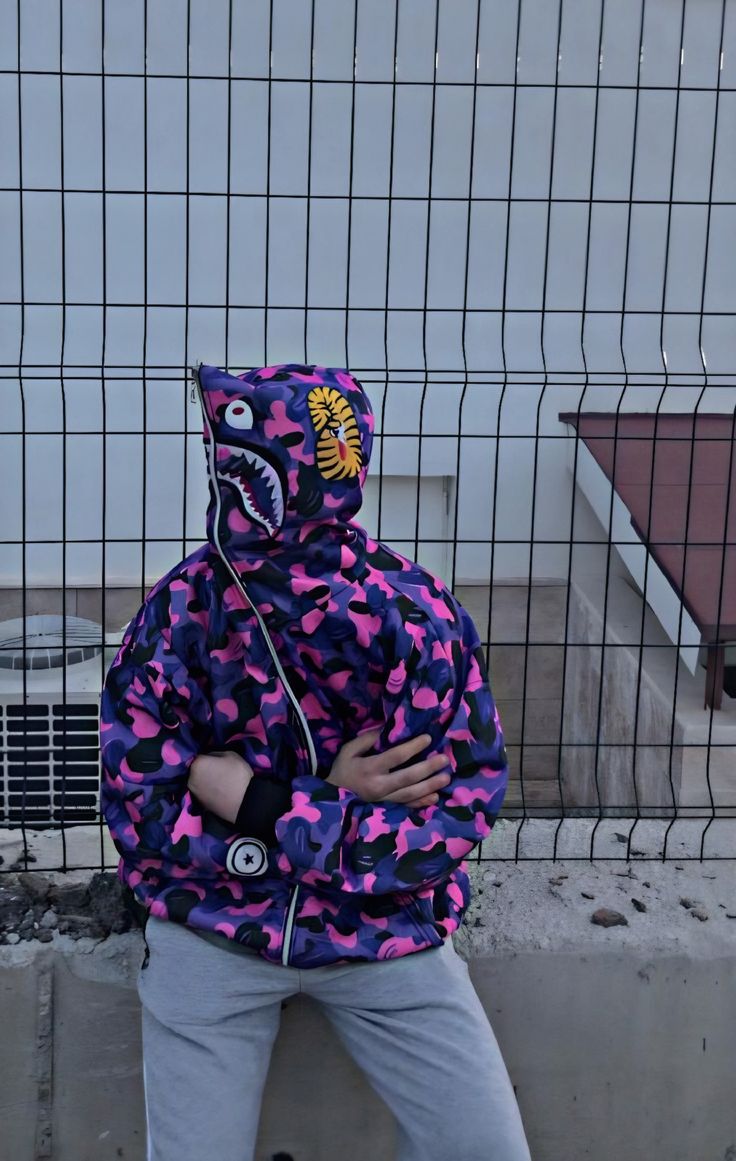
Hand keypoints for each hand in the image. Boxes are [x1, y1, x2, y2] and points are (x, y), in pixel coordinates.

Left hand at [188, 750, 254, 824]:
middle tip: (219, 772)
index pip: (201, 756)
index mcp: (197, 764)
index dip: (210, 758)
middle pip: (197, 769)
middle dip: (205, 769)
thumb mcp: (231, 754)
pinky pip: (202, 792)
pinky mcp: (199, 803)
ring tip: (219, 783)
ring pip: (198, 781)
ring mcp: (194, 792)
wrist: (244, 802)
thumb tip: (210, 757)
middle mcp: (190, 778)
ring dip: (205, 780)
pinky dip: (207, 791)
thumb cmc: (238, 775)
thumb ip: (216, 753)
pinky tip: (218, 792)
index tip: (219, 761)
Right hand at [327, 730, 450, 807]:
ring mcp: (383, 799)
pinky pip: (406, 806)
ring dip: (429, 786)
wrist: (331, 797)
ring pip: (410, 794)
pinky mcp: (386, 807)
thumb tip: (387, 729)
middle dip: (428, 769)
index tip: (428, 739)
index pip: (396, 757)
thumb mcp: (348, 751)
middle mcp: (378, 785)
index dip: (413, 747)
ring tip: (445, 778)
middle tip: (444, 760)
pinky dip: (421, 803)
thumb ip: (367, 740)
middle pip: (408, 777)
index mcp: (369, 768)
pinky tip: (434, 798)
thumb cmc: (342, 769)